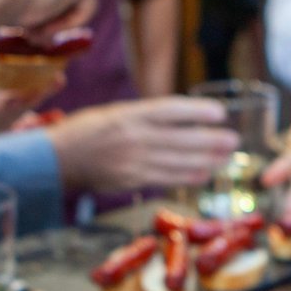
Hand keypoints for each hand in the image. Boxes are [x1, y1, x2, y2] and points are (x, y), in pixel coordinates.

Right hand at [47, 97, 238, 191]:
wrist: (56, 159)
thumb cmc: (86, 131)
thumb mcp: (114, 112)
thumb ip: (145, 116)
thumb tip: (182, 119)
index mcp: (130, 114)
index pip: (171, 110)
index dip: (198, 112)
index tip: (219, 113)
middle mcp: (134, 136)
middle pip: (180, 138)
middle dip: (210, 141)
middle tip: (233, 140)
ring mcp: (133, 160)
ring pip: (177, 161)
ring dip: (205, 161)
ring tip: (226, 158)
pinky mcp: (131, 180)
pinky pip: (165, 178)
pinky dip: (186, 177)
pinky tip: (203, 175)